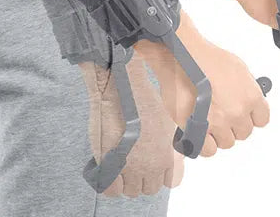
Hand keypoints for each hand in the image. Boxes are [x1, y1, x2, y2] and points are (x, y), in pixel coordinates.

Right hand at [81, 55, 183, 197]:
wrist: (122, 87)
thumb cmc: (143, 98)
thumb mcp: (167, 121)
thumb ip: (170, 143)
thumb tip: (171, 153)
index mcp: (169, 155)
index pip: (170, 183)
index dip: (160, 174)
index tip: (151, 165)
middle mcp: (152, 166)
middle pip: (149, 188)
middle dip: (142, 178)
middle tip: (132, 162)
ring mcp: (131, 168)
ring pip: (131, 191)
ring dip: (125, 181)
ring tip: (119, 164)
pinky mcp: (110, 166)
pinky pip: (111, 190)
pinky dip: (110, 184)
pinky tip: (109, 170)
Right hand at [137, 14, 269, 157]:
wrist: (180, 54)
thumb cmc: (205, 56)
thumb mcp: (238, 67)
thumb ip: (247, 88)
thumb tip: (247, 99)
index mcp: (251, 96)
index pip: (261, 119)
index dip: (250, 116)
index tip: (243, 113)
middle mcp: (238, 112)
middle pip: (244, 132)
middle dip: (233, 124)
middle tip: (221, 113)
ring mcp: (218, 123)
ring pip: (227, 142)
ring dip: (218, 134)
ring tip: (207, 120)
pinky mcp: (199, 129)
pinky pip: (208, 150)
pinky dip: (204, 144)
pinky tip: (200, 131)